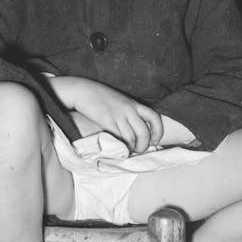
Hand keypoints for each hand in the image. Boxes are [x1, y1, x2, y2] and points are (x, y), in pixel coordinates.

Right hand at [48, 76, 162, 152]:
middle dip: (143, 146)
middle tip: (138, 150)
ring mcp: (118, 115)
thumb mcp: (120, 101)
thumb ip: (129, 112)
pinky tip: (118, 148)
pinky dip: (121, 147)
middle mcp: (129, 109)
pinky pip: (119, 138)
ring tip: (127, 151)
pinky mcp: (107, 121)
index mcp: (134, 104)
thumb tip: (134, 128)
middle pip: (144, 132)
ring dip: (132, 149)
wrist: (84, 90)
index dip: (158, 131)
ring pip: (132, 138)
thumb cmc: (101, 97)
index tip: (154, 139)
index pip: (154, 117)